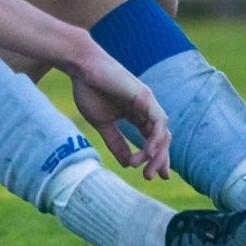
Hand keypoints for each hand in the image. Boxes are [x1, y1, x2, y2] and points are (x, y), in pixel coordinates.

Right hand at [67, 48, 171, 180]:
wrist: (81, 68)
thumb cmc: (89, 90)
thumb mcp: (103, 124)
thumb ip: (115, 142)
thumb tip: (127, 163)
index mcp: (137, 115)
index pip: (152, 140)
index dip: (156, 158)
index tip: (151, 176)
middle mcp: (146, 110)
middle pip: (162, 139)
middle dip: (160, 160)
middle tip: (151, 177)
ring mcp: (148, 103)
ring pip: (163, 133)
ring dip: (158, 154)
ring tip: (147, 170)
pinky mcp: (145, 97)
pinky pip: (159, 122)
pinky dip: (156, 139)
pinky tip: (148, 153)